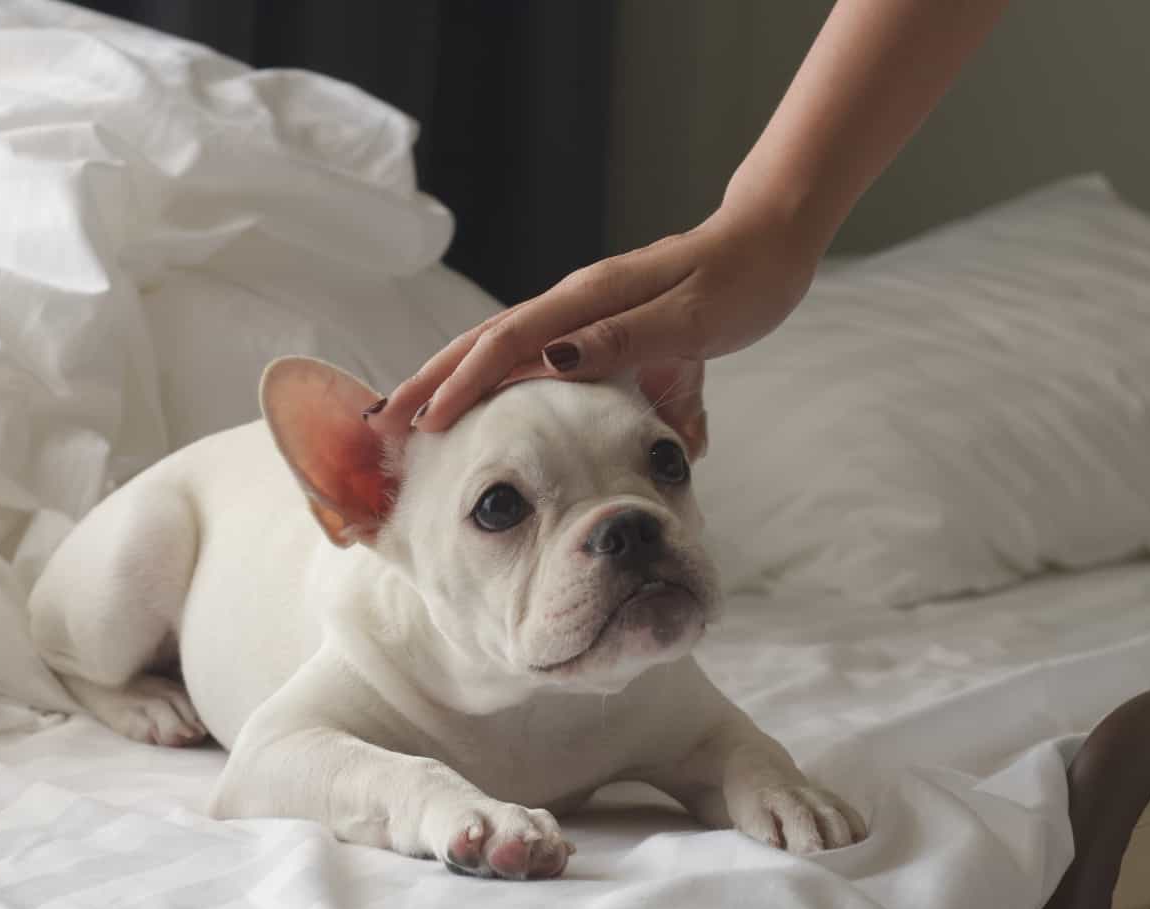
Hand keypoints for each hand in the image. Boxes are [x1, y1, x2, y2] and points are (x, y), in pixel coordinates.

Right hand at [370, 200, 824, 434]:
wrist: (769, 244)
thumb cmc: (740, 283)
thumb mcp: (691, 317)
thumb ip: (625, 339)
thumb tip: (552, 357)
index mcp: (590, 299)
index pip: (508, 344)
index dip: (462, 384)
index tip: (423, 423)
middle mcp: (575, 302)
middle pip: (484, 341)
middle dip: (430, 380)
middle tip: (380, 422)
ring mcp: (581, 312)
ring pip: (500, 346)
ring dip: (451, 379)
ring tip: (411, 418)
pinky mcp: (595, 325)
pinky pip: (529, 355)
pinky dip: (494, 379)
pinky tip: (481, 404)